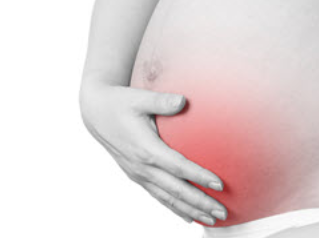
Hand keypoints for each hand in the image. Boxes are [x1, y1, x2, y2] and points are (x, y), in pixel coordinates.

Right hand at [79, 80, 226, 224]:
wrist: (96, 114)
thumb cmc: (120, 103)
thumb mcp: (139, 98)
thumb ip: (162, 101)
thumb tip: (182, 100)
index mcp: (146, 149)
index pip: (178, 167)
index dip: (199, 176)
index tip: (220, 185)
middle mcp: (142, 167)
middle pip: (176, 191)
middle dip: (200, 203)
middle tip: (222, 212)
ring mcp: (138, 174)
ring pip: (168, 199)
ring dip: (191, 210)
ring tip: (212, 220)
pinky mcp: (136, 176)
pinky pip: (159, 196)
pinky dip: (175, 208)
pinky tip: (190, 217)